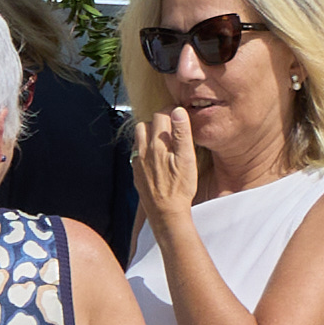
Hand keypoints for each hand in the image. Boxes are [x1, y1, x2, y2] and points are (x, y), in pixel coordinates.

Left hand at [130, 101, 198, 224]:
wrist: (166, 213)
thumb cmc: (180, 188)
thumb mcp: (187, 159)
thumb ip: (181, 133)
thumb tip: (177, 111)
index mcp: (157, 144)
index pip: (160, 115)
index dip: (171, 113)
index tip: (179, 117)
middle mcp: (144, 150)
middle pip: (146, 123)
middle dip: (158, 122)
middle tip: (172, 129)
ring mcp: (138, 161)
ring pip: (139, 137)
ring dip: (149, 134)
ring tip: (163, 142)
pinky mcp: (136, 172)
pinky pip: (136, 152)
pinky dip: (145, 149)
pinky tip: (156, 157)